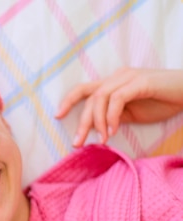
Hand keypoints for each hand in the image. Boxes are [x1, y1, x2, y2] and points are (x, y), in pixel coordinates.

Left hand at [55, 67, 182, 146]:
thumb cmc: (162, 102)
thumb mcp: (132, 114)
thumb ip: (113, 117)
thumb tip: (95, 129)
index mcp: (114, 83)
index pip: (84, 89)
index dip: (69, 100)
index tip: (58, 116)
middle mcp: (118, 76)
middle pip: (90, 97)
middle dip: (82, 122)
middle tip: (77, 143)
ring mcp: (129, 77)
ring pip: (101, 97)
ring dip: (98, 121)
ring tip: (101, 139)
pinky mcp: (141, 82)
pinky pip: (118, 99)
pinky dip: (112, 115)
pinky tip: (114, 130)